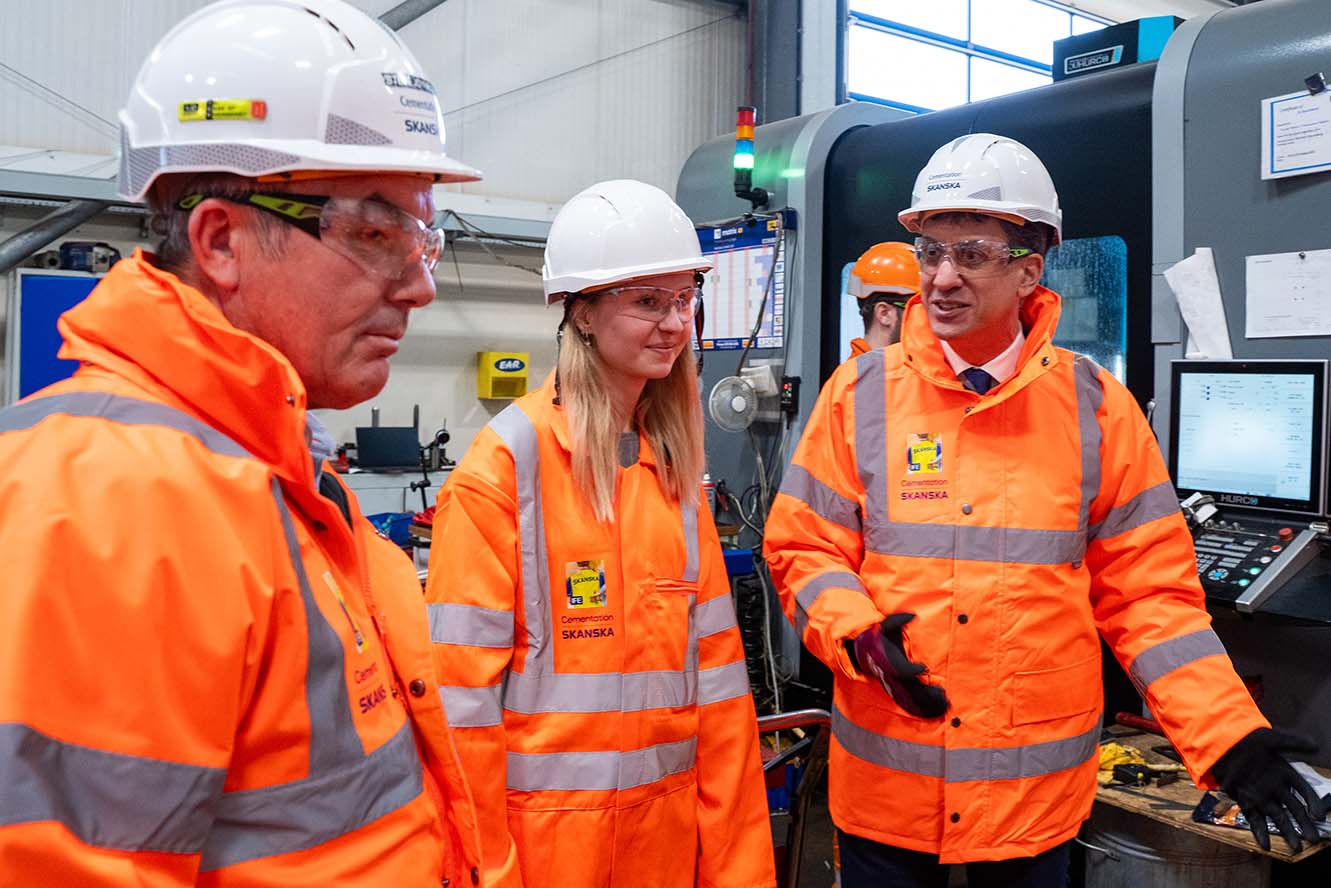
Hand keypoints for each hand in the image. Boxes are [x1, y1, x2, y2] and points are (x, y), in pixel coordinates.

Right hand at [848, 613, 948, 718]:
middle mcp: (889, 677)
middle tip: (942, 694)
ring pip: (910, 700)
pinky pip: (911, 704)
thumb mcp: (885, 625)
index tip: (923, 666)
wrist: (865, 653)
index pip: (898, 669)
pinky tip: (939, 710)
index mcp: (886, 662)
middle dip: (924, 694)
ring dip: (927, 704)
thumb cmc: (879, 638)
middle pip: (907, 690)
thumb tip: (912, 615)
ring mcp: (893, 686)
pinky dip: (924, 710)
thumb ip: (897, 619)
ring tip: (944, 704)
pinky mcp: (898, 692)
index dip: (910, 670)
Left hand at [1213, 728, 1328, 852]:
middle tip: (1313, 838)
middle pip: (1294, 809)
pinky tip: (1266, 845)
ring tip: (1296, 848)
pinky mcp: (1245, 801)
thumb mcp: (1270, 737)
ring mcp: (1260, 795)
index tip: (1319, 815)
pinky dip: (1260, 832)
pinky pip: (1255, 819)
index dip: (1313, 802)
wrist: (1219, 742)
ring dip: (1287, 832)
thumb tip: (1315, 744)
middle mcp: (1275, 787)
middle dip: (1304, 824)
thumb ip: (1292, 742)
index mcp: (1284, 773)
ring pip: (1277, 818)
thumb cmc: (1246, 739)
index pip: (1304, 790)